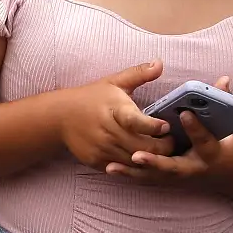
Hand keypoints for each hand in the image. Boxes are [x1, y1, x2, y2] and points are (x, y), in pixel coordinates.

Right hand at [58, 61, 172, 170]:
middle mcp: (107, 131)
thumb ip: (139, 73)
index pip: (135, 122)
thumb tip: (160, 63)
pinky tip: (144, 160)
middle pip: (141, 147)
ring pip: (134, 161)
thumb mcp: (114, 82)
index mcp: (114, 110)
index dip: (153, 126)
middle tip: (172, 141)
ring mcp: (101, 149)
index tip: (166, 125)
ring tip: (163, 151)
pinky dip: (135, 167)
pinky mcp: (96, 161)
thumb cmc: (92, 97)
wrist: (60, 117)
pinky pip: (122, 169)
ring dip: (152, 159)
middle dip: (162, 147)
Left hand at [109, 74, 232, 187]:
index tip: (185, 113)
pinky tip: (110, 168)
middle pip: (174, 167)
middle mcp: (195, 169)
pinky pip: (148, 179)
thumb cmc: (232, 147)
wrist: (232, 176)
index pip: (204, 140)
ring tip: (112, 166)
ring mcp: (181, 178)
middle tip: (137, 155)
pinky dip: (130, 175)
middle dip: (155, 162)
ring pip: (156, 176)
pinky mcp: (171, 181)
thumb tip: (225, 79)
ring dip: (134, 172)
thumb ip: (227, 103)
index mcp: (213, 154)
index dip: (196, 127)